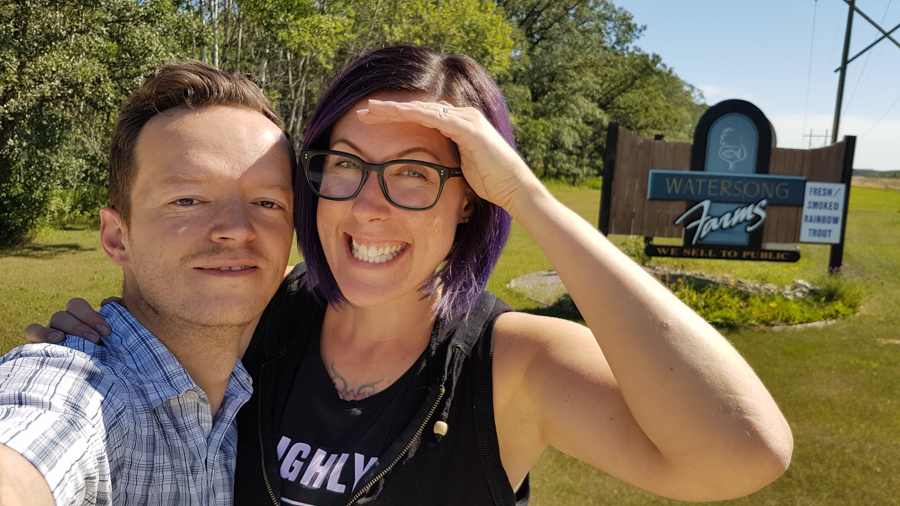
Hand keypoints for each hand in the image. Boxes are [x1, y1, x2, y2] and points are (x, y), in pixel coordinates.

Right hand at [24, 298, 116, 344]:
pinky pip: (33, 332)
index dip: (90, 315)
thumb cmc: (113, 351)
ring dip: (66, 328)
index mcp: (79, 317)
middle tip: (95, 340)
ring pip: (54, 320)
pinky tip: (57, 340)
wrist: (108, 375)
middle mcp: (63, 324)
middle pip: (64, 314)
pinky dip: (42, 332)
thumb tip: (106, 302)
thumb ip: (120, 312)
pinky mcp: (42, 347)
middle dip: (80, 326)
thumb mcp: (122, 332)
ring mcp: (51, 334)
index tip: (106, 331)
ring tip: (72, 338)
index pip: (76, 305)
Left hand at [356, 99, 541, 215]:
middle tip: (362, 110)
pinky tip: (395, 113)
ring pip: (423, 109)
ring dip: (394, 109)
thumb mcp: (458, 170)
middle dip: (388, 110)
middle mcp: (462, 116)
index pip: (420, 116)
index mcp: (457, 125)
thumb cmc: (489, 185)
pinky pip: (436, 118)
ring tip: (370, 110)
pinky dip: (414, 114)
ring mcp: (467, 120)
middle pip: (418, 108)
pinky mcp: (470, 129)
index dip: (395, 117)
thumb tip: (424, 171)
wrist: (514, 191)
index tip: (370, 120)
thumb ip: (444, 161)